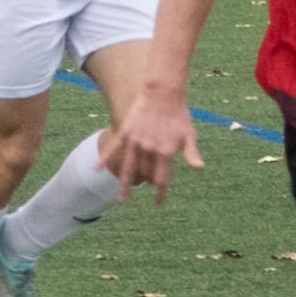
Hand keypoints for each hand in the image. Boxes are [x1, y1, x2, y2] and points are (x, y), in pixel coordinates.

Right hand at [109, 83, 201, 201]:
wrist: (163, 93)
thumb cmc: (179, 114)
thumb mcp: (189, 134)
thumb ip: (191, 153)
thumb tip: (199, 168)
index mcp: (165, 152)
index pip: (162, 179)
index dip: (160, 193)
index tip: (158, 204)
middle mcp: (149, 149)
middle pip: (145, 174)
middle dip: (146, 183)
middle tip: (145, 186)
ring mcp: (135, 141)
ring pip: (129, 168)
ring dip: (125, 184)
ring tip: (122, 198)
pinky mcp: (125, 132)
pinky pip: (113, 148)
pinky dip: (104, 158)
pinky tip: (96, 169)